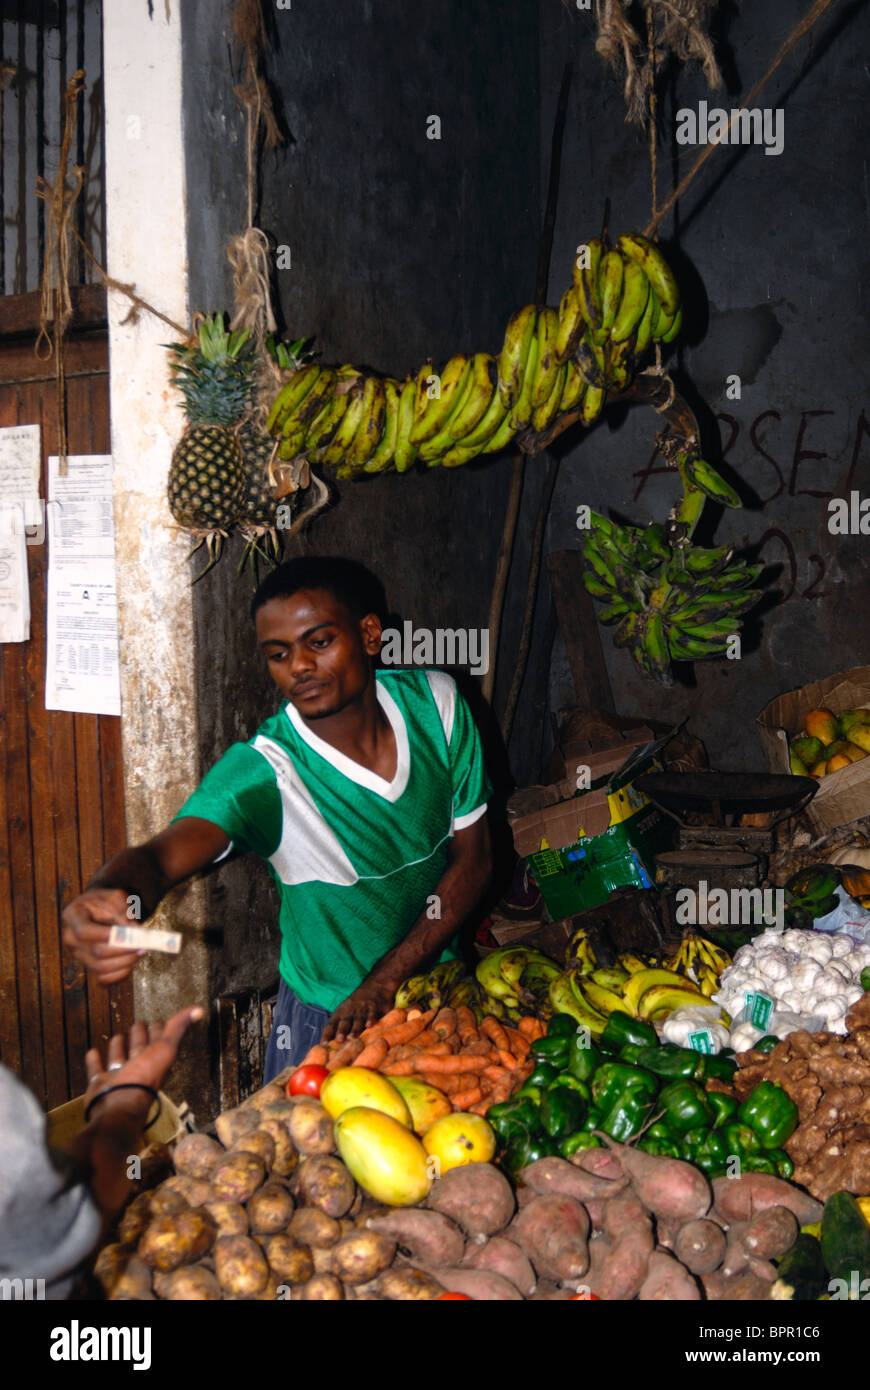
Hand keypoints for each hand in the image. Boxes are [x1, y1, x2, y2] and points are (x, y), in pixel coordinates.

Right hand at [62, 888, 143, 985]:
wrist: (98, 908)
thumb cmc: (105, 902)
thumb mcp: (114, 897)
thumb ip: (122, 911)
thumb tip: (132, 932)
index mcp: (73, 916)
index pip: (84, 931)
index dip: (105, 935)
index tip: (125, 933)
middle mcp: (71, 938)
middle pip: (96, 952)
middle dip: (124, 949)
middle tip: (142, 943)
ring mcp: (78, 955)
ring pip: (101, 968)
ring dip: (125, 961)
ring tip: (140, 951)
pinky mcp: (88, 966)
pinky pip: (103, 978)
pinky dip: (120, 973)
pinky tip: (131, 961)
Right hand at [83, 1007, 203, 1124]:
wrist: (116, 1108)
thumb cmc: (142, 1079)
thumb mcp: (164, 1049)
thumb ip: (177, 1029)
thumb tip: (198, 1010)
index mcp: (155, 1060)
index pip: (159, 1040)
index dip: (160, 1029)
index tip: (159, 1020)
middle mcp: (138, 1069)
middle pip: (140, 1048)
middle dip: (140, 1036)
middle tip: (138, 1023)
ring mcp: (119, 1077)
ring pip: (119, 1058)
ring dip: (118, 1047)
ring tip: (118, 1036)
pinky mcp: (100, 1085)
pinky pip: (96, 1071)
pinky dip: (94, 1062)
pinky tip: (92, 1052)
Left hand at [321, 979, 397, 1043]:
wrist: (374, 987)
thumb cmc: (355, 1006)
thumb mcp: (343, 1012)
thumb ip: (336, 1027)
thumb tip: (325, 1046)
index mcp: (340, 1013)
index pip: (331, 1024)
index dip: (327, 1034)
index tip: (323, 1045)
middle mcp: (350, 1012)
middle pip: (345, 1022)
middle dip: (341, 1031)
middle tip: (339, 1039)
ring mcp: (362, 1009)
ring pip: (358, 1020)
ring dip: (354, 1028)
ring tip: (352, 1037)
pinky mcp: (374, 1008)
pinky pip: (372, 1013)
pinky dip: (371, 1019)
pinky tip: (369, 1025)